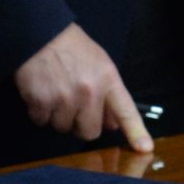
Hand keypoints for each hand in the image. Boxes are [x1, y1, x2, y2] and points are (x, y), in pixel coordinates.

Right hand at [15, 23, 152, 151]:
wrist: (40, 34)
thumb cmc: (72, 47)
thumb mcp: (99, 63)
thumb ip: (108, 94)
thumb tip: (114, 125)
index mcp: (108, 80)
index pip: (126, 111)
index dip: (136, 132)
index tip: (145, 148)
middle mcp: (89, 92)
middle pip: (89, 131)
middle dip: (80, 124)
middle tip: (73, 107)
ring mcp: (64, 98)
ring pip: (62, 128)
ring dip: (57, 116)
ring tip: (55, 92)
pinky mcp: (41, 102)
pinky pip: (41, 121)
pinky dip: (38, 112)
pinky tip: (40, 92)